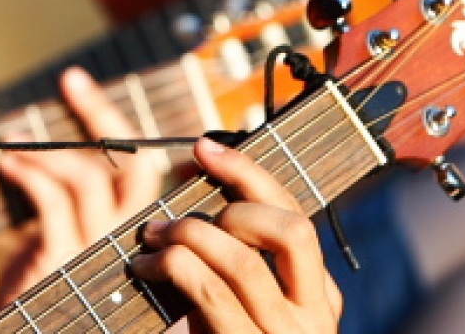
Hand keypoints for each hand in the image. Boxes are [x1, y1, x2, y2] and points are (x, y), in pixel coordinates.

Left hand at [0, 68, 165, 317]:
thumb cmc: (41, 290)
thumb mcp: (69, 241)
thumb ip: (77, 202)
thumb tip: (62, 144)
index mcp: (137, 233)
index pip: (147, 172)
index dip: (126, 129)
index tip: (89, 91)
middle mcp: (129, 241)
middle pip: (134, 164)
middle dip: (101, 114)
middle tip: (72, 80)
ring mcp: (98, 252)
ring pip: (89, 178)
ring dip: (50, 150)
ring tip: (18, 143)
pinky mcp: (62, 260)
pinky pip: (52, 201)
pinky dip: (29, 174)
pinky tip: (8, 165)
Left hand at [131, 137, 339, 333]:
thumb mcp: (240, 308)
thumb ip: (231, 261)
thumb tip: (197, 191)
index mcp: (319, 297)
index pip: (296, 215)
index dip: (249, 173)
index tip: (204, 147)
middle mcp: (314, 317)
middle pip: (291, 228)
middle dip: (235, 201)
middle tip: (180, 214)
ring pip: (242, 260)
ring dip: (187, 236)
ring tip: (152, 239)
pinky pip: (209, 294)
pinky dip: (171, 267)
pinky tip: (144, 269)